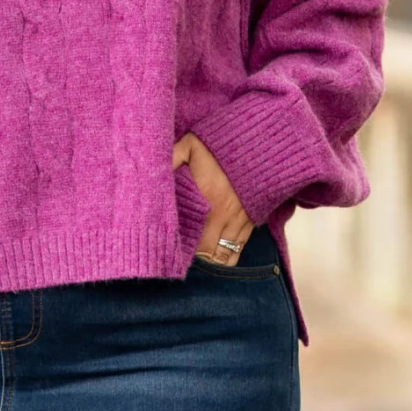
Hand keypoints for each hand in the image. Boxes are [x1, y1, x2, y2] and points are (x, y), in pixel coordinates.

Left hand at [172, 133, 253, 266]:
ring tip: (199, 268)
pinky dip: (229, 257)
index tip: (170, 257)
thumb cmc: (221, 145)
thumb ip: (171, 159)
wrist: (261, 142)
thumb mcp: (190, 146)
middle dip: (195, 263)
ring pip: (225, 256)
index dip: (180, 252)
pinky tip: (218, 261)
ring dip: (212, 263)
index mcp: (206, 201)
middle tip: (182, 266)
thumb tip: (150, 171)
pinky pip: (240, 248)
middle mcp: (223, 216)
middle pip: (208, 254)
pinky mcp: (253, 220)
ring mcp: (240, 220)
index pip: (191, 239)